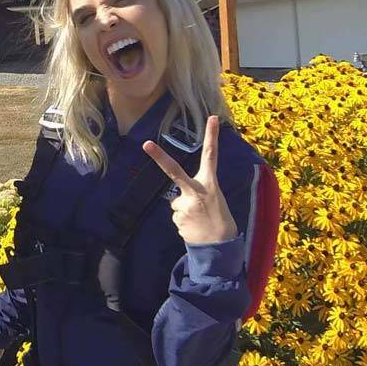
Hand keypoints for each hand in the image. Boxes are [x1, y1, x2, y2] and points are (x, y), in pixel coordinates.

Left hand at [142, 115, 236, 244]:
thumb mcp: (215, 201)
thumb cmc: (220, 221)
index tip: (212, 117)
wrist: (221, 248)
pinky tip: (194, 228)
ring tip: (198, 221)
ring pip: (176, 203)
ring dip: (184, 211)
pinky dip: (183, 222)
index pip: (211, 156)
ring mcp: (185, 205)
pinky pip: (176, 217)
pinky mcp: (178, 219)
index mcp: (210, 184)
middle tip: (145, 144)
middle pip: (174, 170)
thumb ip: (196, 194)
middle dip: (159, 157)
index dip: (212, 136)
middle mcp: (196, 191)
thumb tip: (176, 201)